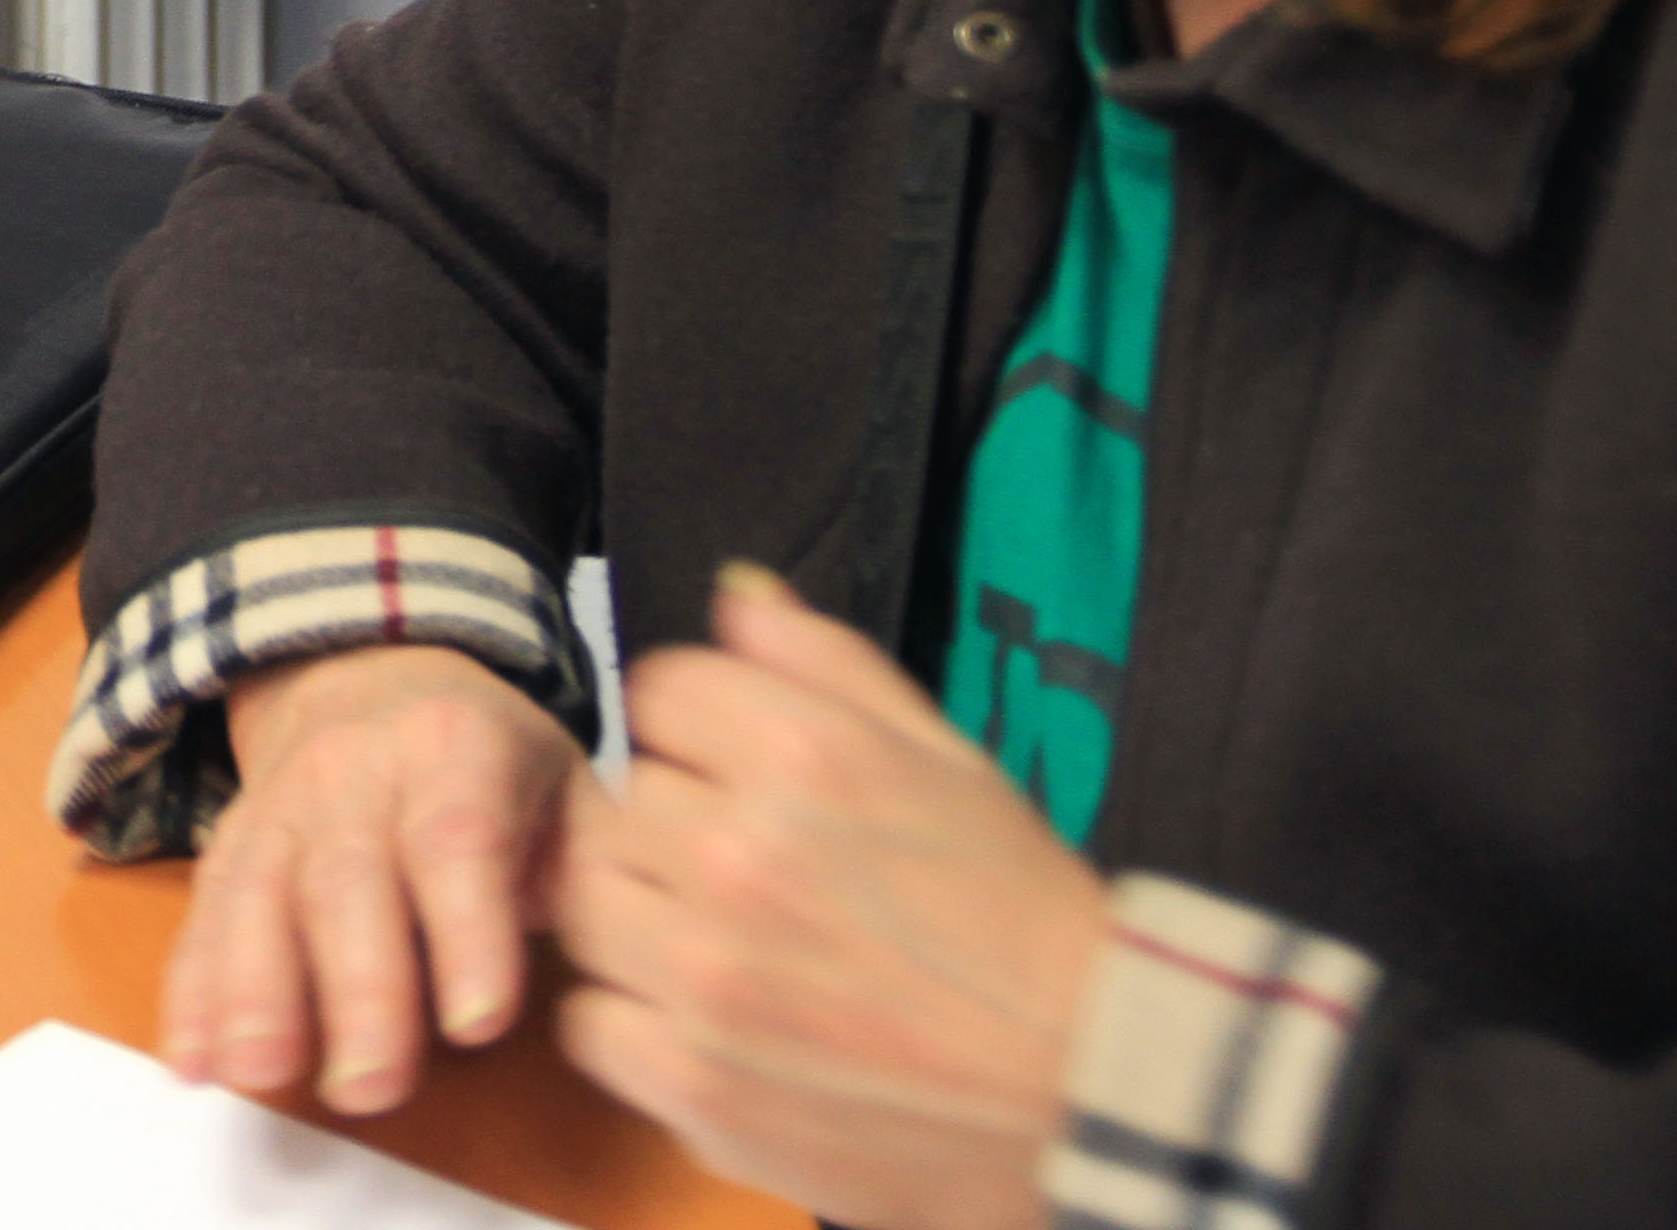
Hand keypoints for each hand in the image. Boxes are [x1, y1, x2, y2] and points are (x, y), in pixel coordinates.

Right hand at [164, 641, 587, 1110]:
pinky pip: (206, 913)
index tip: (479, 1024)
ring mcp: (280, 803)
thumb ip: (587, 861)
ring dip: (253, 988)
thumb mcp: (558, 778)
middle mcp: (355, 768)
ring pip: (259, 891)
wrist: (366, 672)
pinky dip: (192, 988)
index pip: (459, 837)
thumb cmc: (488, 761)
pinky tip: (193, 1057)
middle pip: (349, 876)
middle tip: (369, 1087)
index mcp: (456, 746)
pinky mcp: (231, 843)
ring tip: (258, 1071)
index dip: (465, 929)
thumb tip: (626, 941)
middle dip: (356, 987)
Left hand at [549, 564, 1103, 1229]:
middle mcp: (741, 855)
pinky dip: (638, 1022)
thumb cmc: (1017, 917)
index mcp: (801, 754)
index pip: (656, 691)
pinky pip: (594, 1021)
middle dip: (669, 822)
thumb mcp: (941, 755)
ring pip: (589, 903)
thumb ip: (823, 661)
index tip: (734, 771)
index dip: (696, 729)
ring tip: (725, 943)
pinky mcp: (697, 1081)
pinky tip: (712, 1020)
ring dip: (641, 915)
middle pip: (616, 796)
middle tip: (740, 870)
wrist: (1086, 1084)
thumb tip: (736, 591)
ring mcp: (710, 976)